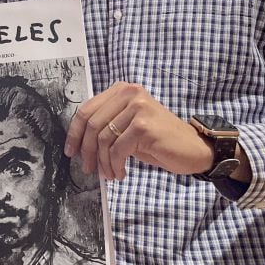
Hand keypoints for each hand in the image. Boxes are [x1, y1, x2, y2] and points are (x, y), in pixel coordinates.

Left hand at [65, 82, 213, 179]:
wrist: (193, 148)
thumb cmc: (158, 140)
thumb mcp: (128, 127)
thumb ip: (106, 125)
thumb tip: (78, 142)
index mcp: (122, 90)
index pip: (87, 109)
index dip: (75, 132)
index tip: (70, 151)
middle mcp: (130, 94)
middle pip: (93, 124)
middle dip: (87, 150)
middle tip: (88, 168)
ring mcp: (138, 108)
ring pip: (104, 139)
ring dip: (103, 162)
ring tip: (110, 173)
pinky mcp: (144, 126)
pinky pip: (118, 150)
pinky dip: (115, 165)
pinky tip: (121, 173)